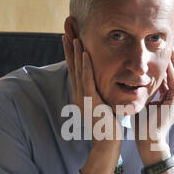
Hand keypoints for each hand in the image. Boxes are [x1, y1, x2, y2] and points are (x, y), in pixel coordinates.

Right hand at [62, 34, 122, 149]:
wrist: (107, 144)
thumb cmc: (108, 127)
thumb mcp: (102, 107)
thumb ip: (100, 96)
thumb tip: (103, 87)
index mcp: (81, 95)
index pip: (75, 69)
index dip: (71, 52)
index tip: (70, 36)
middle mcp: (78, 94)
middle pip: (72, 66)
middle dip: (68, 47)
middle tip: (65, 30)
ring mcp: (82, 98)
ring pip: (77, 70)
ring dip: (74, 52)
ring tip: (72, 36)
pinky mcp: (90, 101)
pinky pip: (87, 80)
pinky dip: (85, 66)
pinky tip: (84, 53)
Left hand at [134, 47, 173, 164]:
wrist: (147, 141)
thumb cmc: (142, 124)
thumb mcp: (144, 102)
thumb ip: (146, 90)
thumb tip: (138, 77)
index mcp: (172, 97)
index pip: (171, 74)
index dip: (168, 61)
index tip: (160, 49)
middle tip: (169, 43)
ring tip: (169, 47)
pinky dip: (170, 71)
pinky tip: (165, 60)